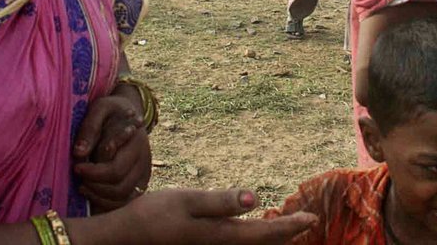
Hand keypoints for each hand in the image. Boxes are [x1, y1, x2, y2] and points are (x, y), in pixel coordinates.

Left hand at [73, 95, 150, 212]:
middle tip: (78, 175)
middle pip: (120, 187)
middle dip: (94, 185)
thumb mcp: (100, 109)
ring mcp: (143, 174)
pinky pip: (124, 202)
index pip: (116, 169)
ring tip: (82, 185)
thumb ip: (90, 128)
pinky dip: (106, 202)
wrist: (127, 113)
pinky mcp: (139, 183)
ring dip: (99, 196)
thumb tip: (79, 153)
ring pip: (122, 198)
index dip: (93, 172)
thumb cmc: (111, 110)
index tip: (76, 166)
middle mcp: (144, 161)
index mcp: (137, 142)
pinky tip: (91, 192)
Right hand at [119, 188, 316, 244]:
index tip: (312, 218)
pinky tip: (250, 231)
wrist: (124, 239)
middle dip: (286, 235)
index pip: (266, 233)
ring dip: (270, 239)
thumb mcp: (186, 202)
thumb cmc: (153, 216)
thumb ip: (221, 201)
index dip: (291, 227)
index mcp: (221, 236)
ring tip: (286, 227)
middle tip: (307, 222)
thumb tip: (255, 197)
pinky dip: (251, 240)